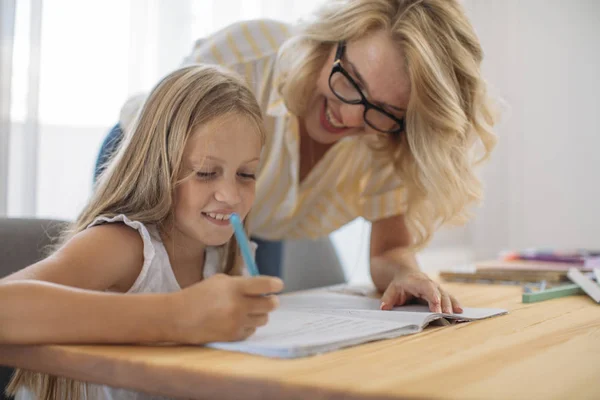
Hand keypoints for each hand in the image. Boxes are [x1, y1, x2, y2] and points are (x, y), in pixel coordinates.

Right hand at [169, 273, 283, 343]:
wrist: (178, 317)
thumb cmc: (199, 295)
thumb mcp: (220, 281)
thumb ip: (242, 283)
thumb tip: (263, 288)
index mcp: (235, 287)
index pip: (265, 285)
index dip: (276, 285)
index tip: (278, 285)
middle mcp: (238, 305)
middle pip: (270, 304)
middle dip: (271, 301)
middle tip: (268, 299)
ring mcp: (236, 323)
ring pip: (263, 319)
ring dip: (259, 313)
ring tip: (248, 310)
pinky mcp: (233, 336)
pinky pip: (252, 331)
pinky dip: (248, 325)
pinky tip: (237, 320)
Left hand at [379, 270, 461, 313]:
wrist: (405, 273)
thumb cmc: (399, 284)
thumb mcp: (391, 289)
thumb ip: (388, 298)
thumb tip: (384, 307)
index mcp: (416, 281)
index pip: (426, 287)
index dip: (432, 296)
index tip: (436, 306)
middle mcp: (428, 283)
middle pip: (438, 292)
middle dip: (443, 303)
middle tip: (447, 314)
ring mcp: (435, 288)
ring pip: (445, 295)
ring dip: (451, 304)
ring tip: (457, 314)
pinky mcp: (440, 293)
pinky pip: (449, 298)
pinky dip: (455, 304)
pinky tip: (461, 312)